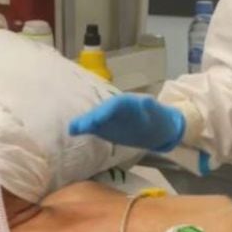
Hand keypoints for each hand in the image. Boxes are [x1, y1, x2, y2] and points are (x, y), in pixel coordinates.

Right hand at [68, 94, 185, 152]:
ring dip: (85, 122)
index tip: (98, 119)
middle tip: (82, 125)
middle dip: (92, 117)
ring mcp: (110, 117)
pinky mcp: (106, 127)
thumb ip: (150, 108)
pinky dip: (84, 128)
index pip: (116, 105)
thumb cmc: (159, 119)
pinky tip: (72, 131)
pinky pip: (94, 127)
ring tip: (73, 128)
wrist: (159, 129)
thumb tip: (147, 101)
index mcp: (129, 102)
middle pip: (102, 110)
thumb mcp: (158, 113)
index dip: (106, 111)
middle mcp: (117, 108)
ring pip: (96, 118)